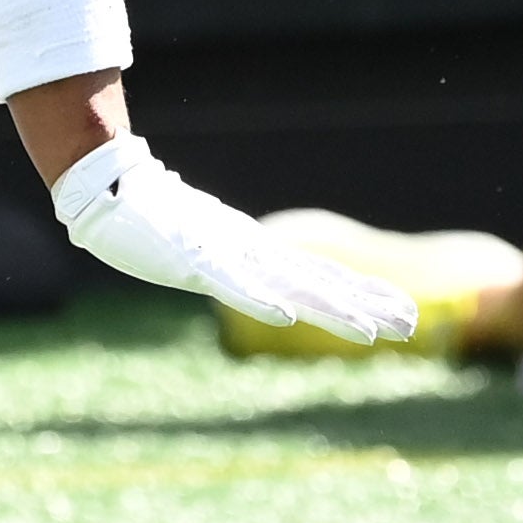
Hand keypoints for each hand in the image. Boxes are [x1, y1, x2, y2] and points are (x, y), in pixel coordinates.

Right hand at [52, 134, 416, 342]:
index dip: (365, 293)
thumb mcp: (207, 246)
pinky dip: (260, 300)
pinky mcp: (196, 260)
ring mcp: (228, 256)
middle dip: (367, 305)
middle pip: (322, 282)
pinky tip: (287, 316)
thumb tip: (256, 275)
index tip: (405, 312)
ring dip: (330, 310)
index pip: (324, 275)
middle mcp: (254, 253)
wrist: (111, 190)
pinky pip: (233, 285)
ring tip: (368, 333)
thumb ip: (233, 261)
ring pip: (290, 287)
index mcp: (259, 252)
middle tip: (411, 326)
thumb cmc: (155, 219)